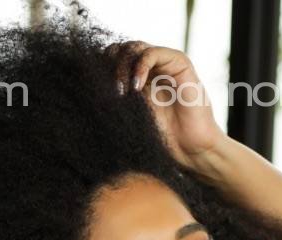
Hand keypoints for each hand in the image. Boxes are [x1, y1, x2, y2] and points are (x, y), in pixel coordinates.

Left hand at [106, 40, 226, 167]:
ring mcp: (165, 63)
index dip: (102, 69)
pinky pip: (153, 53)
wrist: (191, 149)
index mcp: (137, 78)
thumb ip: (116, 101)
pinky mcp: (179, 63)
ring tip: (121, 90)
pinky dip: (140, 66)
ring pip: (134, 47)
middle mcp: (150, 67)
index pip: (112, 59)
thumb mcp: (130, 118)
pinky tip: (136, 87)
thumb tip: (91, 89)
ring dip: (123, 66)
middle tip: (111, 91)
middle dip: (110, 66)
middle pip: (121, 50)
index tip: (97, 90)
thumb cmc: (162, 140)